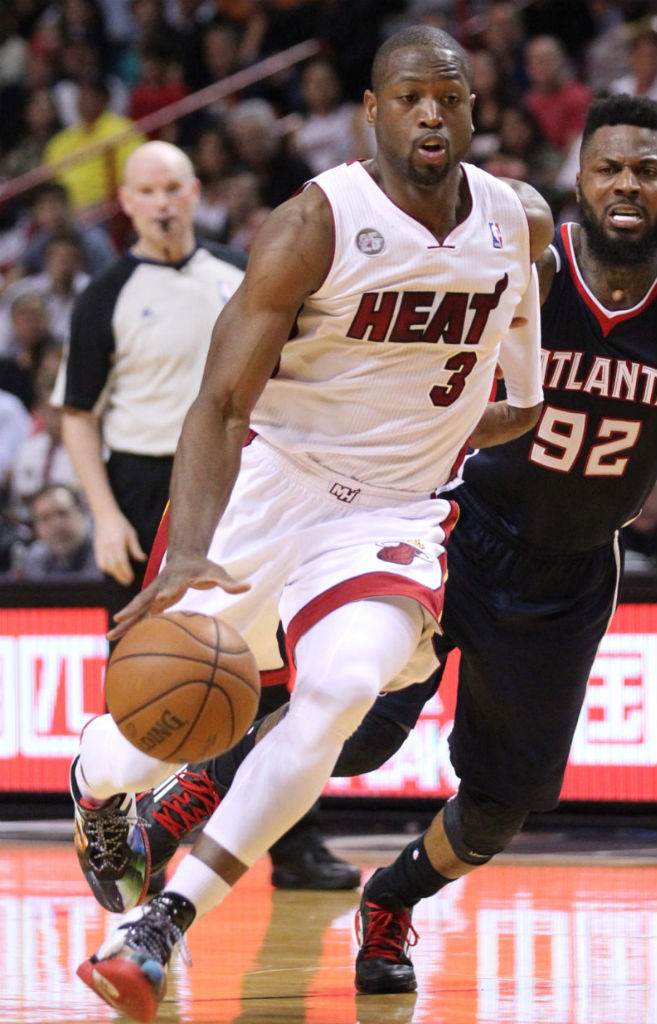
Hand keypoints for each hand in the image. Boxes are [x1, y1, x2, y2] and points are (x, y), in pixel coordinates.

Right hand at [94, 509, 145, 584]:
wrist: (105, 515)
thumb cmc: (121, 524)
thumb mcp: (131, 534)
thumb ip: (136, 548)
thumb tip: (143, 559)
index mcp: (118, 543)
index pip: (122, 562)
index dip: (127, 572)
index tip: (131, 578)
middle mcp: (108, 547)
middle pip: (114, 566)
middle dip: (121, 576)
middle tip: (128, 582)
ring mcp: (101, 548)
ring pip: (106, 566)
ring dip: (114, 574)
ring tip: (122, 577)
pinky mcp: (96, 549)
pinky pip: (100, 563)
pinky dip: (106, 569)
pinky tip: (112, 570)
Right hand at [106, 555, 249, 641]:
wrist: (184, 557)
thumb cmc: (203, 568)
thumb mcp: (217, 573)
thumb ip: (230, 582)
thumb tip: (248, 586)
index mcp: (177, 579)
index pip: (171, 585)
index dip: (166, 591)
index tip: (160, 598)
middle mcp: (161, 587)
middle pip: (144, 598)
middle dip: (133, 608)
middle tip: (120, 619)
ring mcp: (153, 594)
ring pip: (135, 609)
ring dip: (123, 622)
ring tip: (109, 636)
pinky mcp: (150, 602)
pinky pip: (137, 616)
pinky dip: (128, 627)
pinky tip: (116, 640)